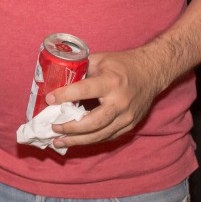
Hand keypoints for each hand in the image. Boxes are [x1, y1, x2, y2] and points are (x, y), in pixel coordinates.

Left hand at [44, 49, 164, 148]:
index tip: (49, 99)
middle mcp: (120, 102)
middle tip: (53, 127)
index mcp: (111, 82)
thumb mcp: (100, 60)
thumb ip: (81, 70)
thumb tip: (57, 81)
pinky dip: (90, 140)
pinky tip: (76, 141)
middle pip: (92, 122)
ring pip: (100, 135)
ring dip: (77, 140)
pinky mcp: (130, 126)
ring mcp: (127, 117)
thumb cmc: (122, 64)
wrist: (151, 73)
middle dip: (70, 128)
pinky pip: (107, 137)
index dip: (64, 96)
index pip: (84, 91)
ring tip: (58, 141)